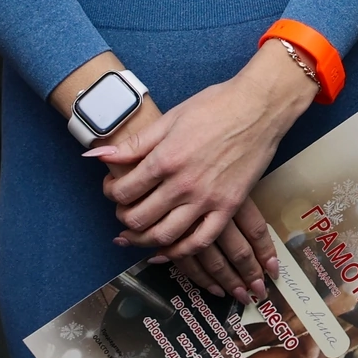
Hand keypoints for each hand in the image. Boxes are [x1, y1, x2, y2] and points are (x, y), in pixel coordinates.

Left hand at [87, 49, 314, 300]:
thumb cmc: (215, 105)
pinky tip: (166, 251)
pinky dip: (178, 252)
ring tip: (139, 233)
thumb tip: (98, 156)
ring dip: (144, 241)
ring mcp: (207, 199)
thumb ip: (134, 144)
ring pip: (164, 236)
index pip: (124, 191)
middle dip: (124, 218)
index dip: (112, 193)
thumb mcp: (170, 118)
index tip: (114, 188)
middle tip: (125, 210)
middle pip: (139, 219)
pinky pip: (199, 241)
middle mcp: (183, 184)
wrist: (259, 106)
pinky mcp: (228, 207)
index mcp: (165, 159)